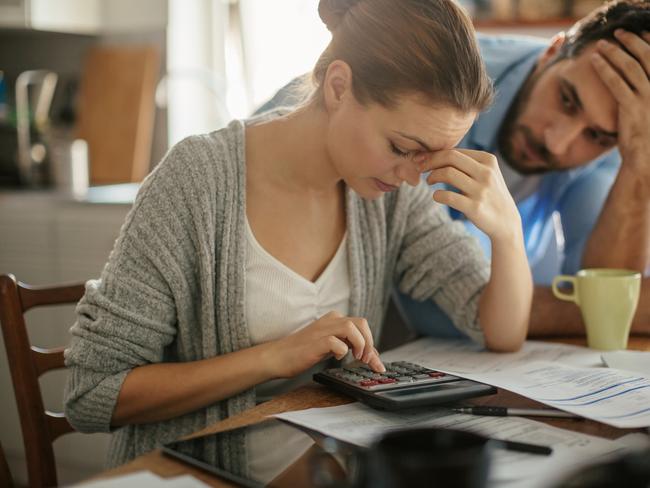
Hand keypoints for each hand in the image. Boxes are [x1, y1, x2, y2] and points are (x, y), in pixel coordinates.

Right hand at [266, 311, 384, 377]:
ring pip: (351, 327)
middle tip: (366, 359)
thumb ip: (348, 346)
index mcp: (334, 320)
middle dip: (369, 342)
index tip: (376, 363)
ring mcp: (322, 330)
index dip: (372, 344)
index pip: (361, 326)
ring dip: (360, 344)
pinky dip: (342, 350)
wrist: (278, 357)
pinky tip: (338, 357)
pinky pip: (336, 342)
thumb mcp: (330, 347)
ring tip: (356, 357)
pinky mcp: (315, 342)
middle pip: (361, 322)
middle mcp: (330, 321)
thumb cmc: (302, 352)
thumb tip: (370, 355)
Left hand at [415, 149, 521, 243]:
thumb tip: (431, 153)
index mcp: (488, 160)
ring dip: (432, 176)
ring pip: (448, 174)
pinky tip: (437, 196)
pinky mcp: (475, 207)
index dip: (433, 154)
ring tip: (429, 181)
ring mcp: (481, 190)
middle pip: (450, 157)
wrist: (506, 221)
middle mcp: (486, 173)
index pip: (455, 150)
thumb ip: (464, 162)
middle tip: (420, 168)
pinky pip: (448, 196)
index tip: (421, 159)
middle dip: (430, 160)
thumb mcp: (484, 173)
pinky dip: (437, 195)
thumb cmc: (488, 193)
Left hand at [592, 30, 649, 187]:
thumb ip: (646, 92)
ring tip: (601, 44)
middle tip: (618, 32)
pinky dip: (605, 69)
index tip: (639, 33)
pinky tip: (595, 61)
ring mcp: (648, 98)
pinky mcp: (632, 108)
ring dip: (615, 52)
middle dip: (632, 41)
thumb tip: (639, 81)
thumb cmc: (648, 135)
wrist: (646, 159)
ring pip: (630, 67)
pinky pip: (616, 83)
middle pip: (647, 56)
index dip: (649, 42)